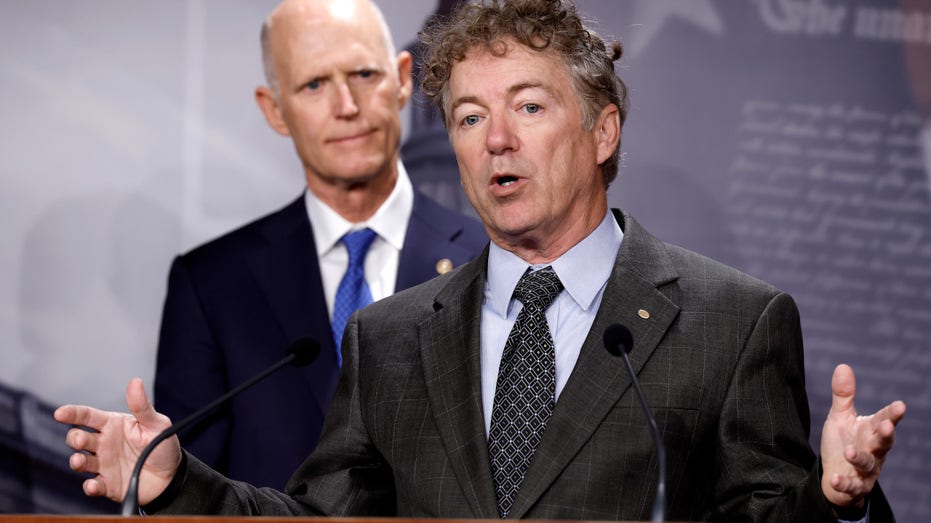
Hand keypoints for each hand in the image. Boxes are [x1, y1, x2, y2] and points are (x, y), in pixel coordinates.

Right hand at [53, 378, 180, 504]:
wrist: (172, 476)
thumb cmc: (162, 445)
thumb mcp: (156, 424)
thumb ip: (142, 406)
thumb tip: (135, 382)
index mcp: (113, 425)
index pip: (87, 416)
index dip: (72, 413)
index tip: (59, 413)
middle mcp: (103, 443)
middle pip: (77, 438)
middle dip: (74, 438)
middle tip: (81, 440)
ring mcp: (103, 464)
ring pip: (80, 462)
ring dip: (76, 462)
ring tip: (79, 461)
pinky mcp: (107, 484)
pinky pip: (93, 486)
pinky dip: (90, 487)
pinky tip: (93, 485)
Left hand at [820, 364, 905, 507]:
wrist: (836, 475)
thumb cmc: (843, 442)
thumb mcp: (840, 417)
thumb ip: (844, 396)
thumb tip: (843, 365)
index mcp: (871, 431)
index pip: (884, 420)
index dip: (892, 414)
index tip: (901, 405)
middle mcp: (873, 450)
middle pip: (883, 443)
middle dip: (886, 435)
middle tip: (886, 426)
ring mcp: (866, 470)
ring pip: (867, 464)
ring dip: (859, 458)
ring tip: (849, 451)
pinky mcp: (855, 486)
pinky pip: (851, 486)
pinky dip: (844, 483)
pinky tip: (835, 479)